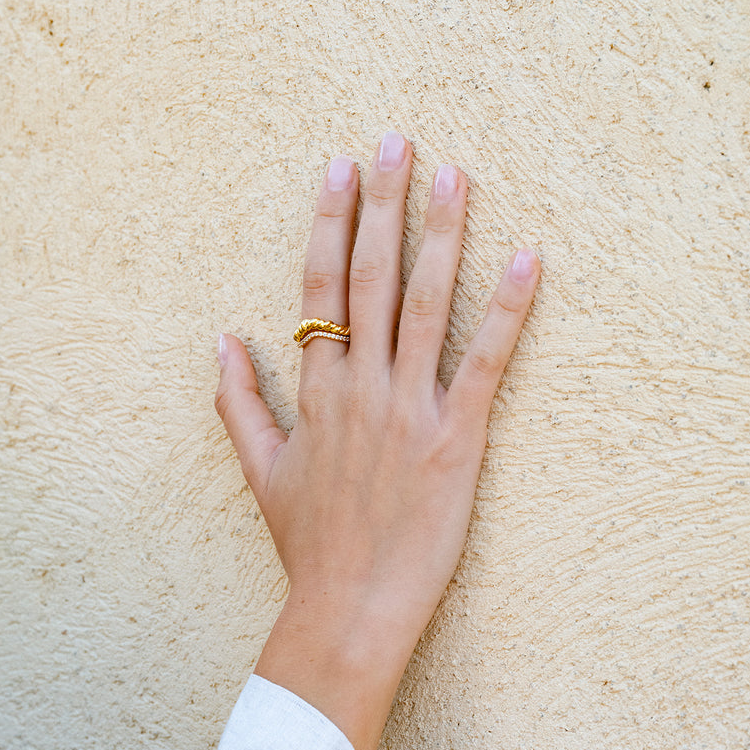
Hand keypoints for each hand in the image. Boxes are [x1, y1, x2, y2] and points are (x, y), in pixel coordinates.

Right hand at [215, 132, 539, 749]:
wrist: (346, 609)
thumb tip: (221, 340)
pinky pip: (484, 362)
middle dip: (383, 203)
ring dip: (441, 235)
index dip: (329, 221)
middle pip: (370, 276)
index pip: (319, 286)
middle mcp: (361, 386)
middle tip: (397, 140)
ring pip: (425, 304)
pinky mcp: (456, 440)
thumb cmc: (309, 544)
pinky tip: (528, 260)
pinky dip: (506, 310)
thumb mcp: (260, 471)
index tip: (339, 168)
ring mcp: (409, 409)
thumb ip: (240, 401)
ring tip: (455, 175)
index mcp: (317, 389)